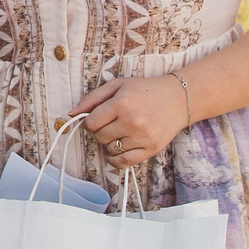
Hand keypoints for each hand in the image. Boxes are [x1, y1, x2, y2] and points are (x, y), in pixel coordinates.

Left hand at [72, 75, 191, 168]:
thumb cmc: (145, 90)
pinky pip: (124, 163)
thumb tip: (71, 113)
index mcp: (122, 104)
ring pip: (110, 150)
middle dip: (100, 131)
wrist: (178, 99)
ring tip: (120, 132)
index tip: (98, 118)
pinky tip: (117, 150)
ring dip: (110, 143)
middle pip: (100, 137)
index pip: (91, 123)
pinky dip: (116, 160)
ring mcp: (143, 138)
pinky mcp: (151, 149)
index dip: (90, 122)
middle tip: (111, 123)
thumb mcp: (117, 86)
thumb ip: (92, 99)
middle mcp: (132, 122)